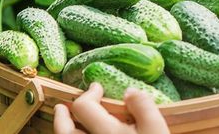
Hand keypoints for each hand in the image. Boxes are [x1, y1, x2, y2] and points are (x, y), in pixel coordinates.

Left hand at [53, 82, 168, 133]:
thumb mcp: (157, 130)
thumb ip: (143, 107)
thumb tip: (129, 91)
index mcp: (107, 132)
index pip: (83, 106)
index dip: (89, 94)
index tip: (97, 89)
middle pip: (63, 129)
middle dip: (62, 115)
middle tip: (64, 107)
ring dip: (62, 130)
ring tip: (65, 123)